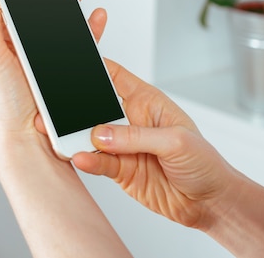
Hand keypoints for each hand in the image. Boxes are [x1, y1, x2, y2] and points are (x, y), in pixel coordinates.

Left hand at [0, 0, 107, 159]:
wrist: (30, 137)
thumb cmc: (6, 101)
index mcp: (3, 35)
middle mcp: (25, 42)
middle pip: (41, 1)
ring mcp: (47, 54)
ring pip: (64, 16)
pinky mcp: (67, 67)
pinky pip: (82, 42)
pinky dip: (92, 25)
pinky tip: (97, 14)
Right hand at [73, 65, 263, 257]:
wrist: (210, 201)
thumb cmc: (204, 163)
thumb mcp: (175, 141)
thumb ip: (136, 136)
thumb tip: (100, 134)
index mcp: (147, 102)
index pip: (114, 76)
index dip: (93, 66)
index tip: (71, 62)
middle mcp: (132, 122)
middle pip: (95, 107)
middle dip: (74, 105)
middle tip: (53, 105)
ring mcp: (124, 147)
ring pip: (90, 137)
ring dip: (74, 136)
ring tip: (59, 134)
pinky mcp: (121, 171)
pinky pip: (98, 163)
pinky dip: (87, 161)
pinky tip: (79, 158)